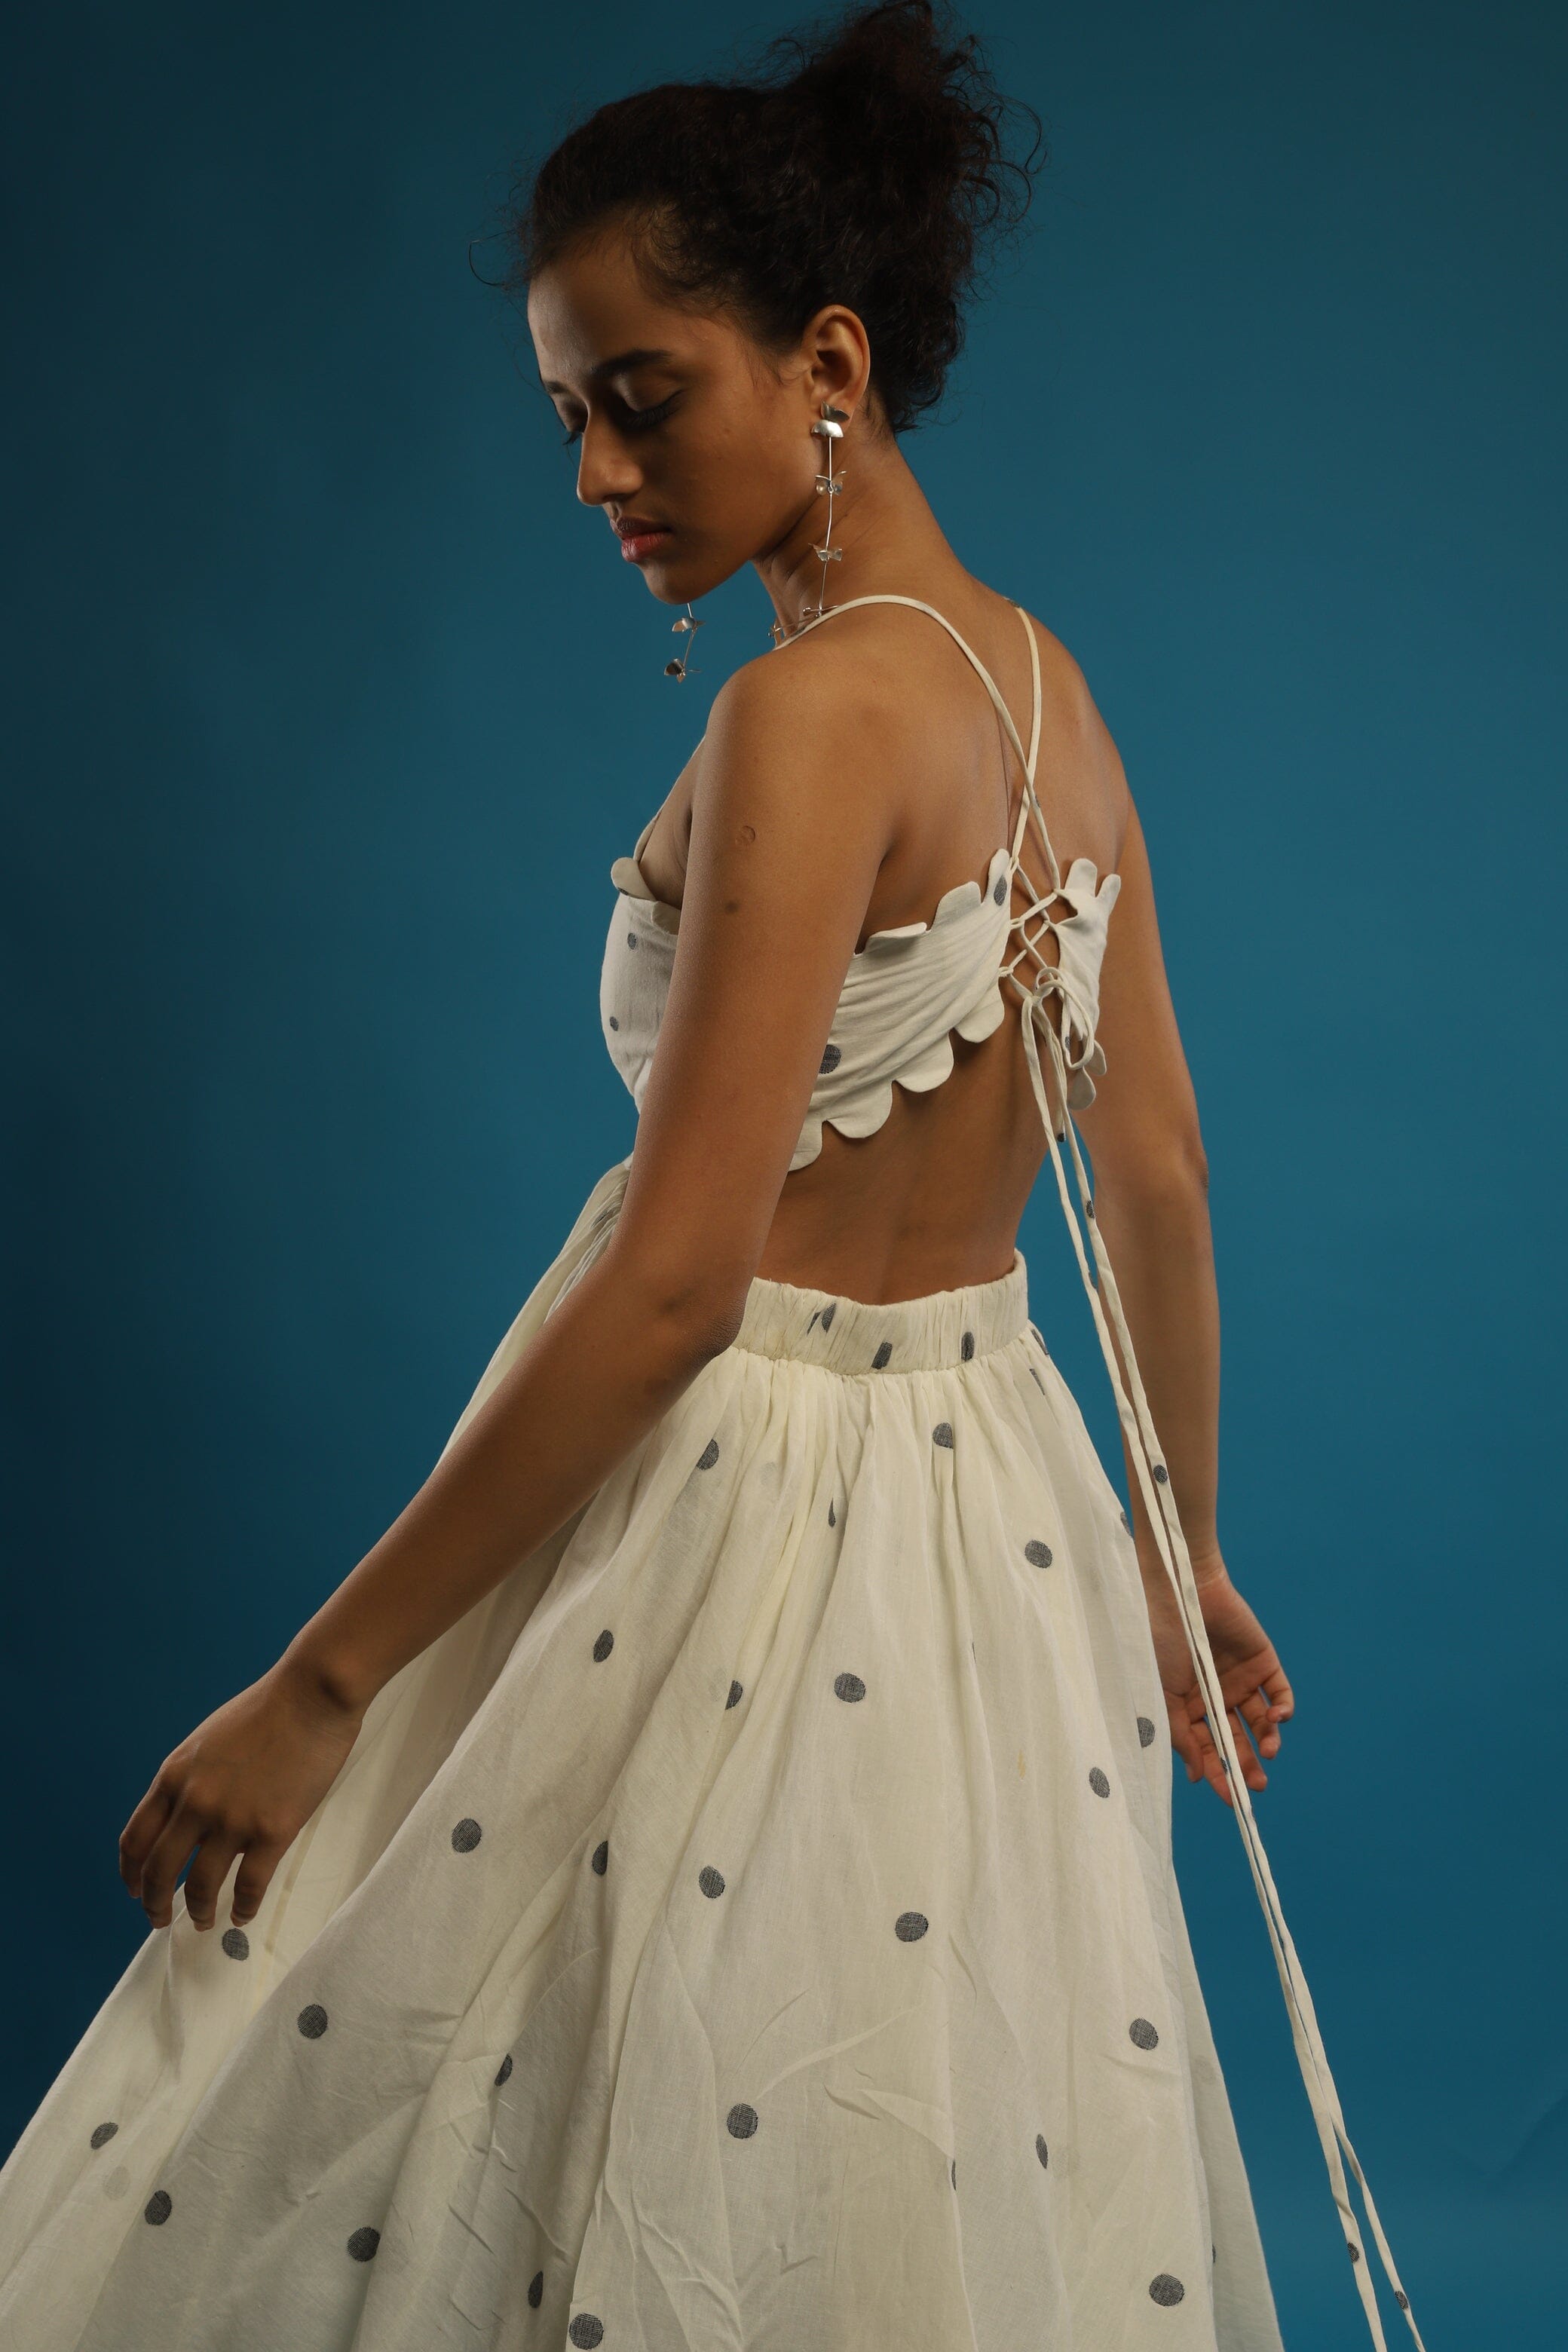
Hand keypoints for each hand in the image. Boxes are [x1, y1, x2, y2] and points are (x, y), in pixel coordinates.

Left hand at [119, 1657, 364, 1932]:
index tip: (134, 1890)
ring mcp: (232, 1820)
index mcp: (174, 1777)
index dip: (130, 1872)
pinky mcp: (272, 1831)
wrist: (311, 1694)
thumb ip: (190, 1781)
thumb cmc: (265, 1710)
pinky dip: (243, 1908)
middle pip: (160, 1872)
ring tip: (203, 1920)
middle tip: (160, 1919)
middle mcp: (194, 1803)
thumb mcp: (207, 1742)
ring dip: (199, 1911)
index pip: (135, 1839)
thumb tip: (188, 1822)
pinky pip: (250, 1886)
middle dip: (155, 1903)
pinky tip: (243, 1915)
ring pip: (202, 1887)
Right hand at [1139, 1552, 1293, 1807]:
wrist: (1182, 1591)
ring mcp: (1242, 1680)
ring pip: (1261, 1722)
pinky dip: (1283, 1711)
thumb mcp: (1162, 1692)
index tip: (1233, 1799)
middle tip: (1257, 1787)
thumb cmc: (1162, 1640)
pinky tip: (1277, 1721)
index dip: (1220, 1774)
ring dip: (1268, 1741)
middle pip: (1237, 1740)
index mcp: (1189, 1706)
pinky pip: (1280, 1693)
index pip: (1208, 1748)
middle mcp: (1217, 1697)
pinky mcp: (1264, 1663)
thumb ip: (1180, 1735)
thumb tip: (1197, 1777)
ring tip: (1268, 1753)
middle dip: (1248, 1765)